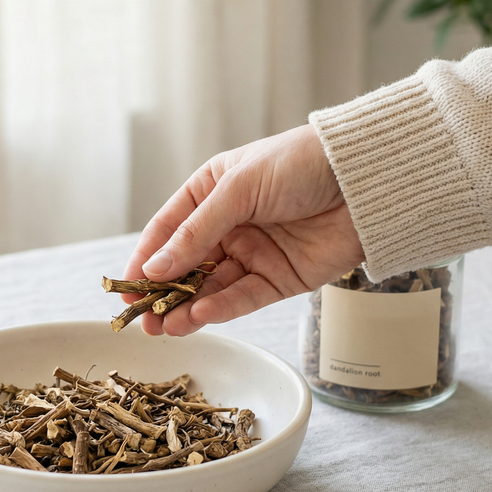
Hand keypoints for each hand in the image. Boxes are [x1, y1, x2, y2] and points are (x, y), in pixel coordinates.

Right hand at [123, 124, 363, 334]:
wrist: (366, 179)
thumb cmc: (300, 164)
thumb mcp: (238, 189)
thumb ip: (197, 232)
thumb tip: (156, 268)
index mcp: (211, 193)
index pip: (168, 230)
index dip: (146, 259)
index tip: (125, 287)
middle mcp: (228, 226)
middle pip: (186, 266)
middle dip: (163, 293)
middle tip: (141, 320)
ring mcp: (253, 254)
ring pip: (212, 288)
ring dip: (188, 309)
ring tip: (164, 327)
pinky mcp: (279, 279)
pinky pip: (244, 298)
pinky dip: (222, 309)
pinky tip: (200, 317)